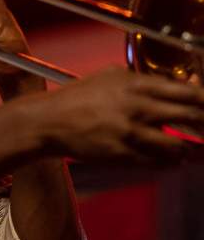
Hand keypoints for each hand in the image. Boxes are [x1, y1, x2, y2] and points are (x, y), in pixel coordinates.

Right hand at [28, 66, 203, 164]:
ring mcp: (130, 133)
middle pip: (188, 116)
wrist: (51, 121)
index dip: (203, 99)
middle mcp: (136, 107)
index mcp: (134, 84)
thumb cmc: (79, 96)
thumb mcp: (109, 76)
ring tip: (188, 149)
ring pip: (176, 145)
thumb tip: (169, 87)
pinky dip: (168, 163)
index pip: (184, 92)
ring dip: (187, 149)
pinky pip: (156, 162)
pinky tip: (172, 161)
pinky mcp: (123, 155)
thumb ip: (140, 79)